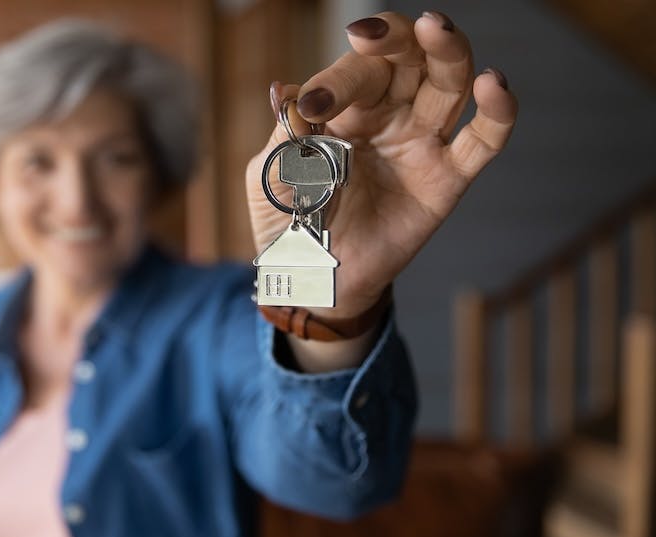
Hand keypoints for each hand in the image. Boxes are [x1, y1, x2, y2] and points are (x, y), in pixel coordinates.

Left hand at [246, 11, 516, 320]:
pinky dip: (497, 111)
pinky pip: (483, 140)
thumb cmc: (289, 221)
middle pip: (406, 58)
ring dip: (447, 51)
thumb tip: (284, 90)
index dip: (334, 80)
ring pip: (448, 83)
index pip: (352, 71)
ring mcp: (421, 143)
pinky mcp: (448, 179)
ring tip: (435, 28)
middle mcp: (388, 114)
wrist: (312, 277)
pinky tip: (494, 84)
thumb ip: (283, 135)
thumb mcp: (270, 177)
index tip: (313, 105)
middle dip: (394, 38)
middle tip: (371, 35)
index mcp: (344, 106)